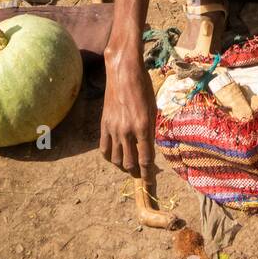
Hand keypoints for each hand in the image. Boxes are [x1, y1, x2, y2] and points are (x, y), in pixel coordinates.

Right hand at [100, 48, 156, 175]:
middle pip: (130, 164)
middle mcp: (127, 131)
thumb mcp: (153, 109)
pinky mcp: (104, 125)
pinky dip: (110, 157)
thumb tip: (150, 149)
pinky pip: (104, 150)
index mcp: (143, 126)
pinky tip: (116, 155)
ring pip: (116, 160)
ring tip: (130, 164)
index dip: (148, 176)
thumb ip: (151, 131)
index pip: (146, 160)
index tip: (150, 185)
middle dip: (137, 172)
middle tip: (142, 172)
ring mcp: (114, 129)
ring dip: (124, 165)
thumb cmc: (143, 87)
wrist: (123, 72)